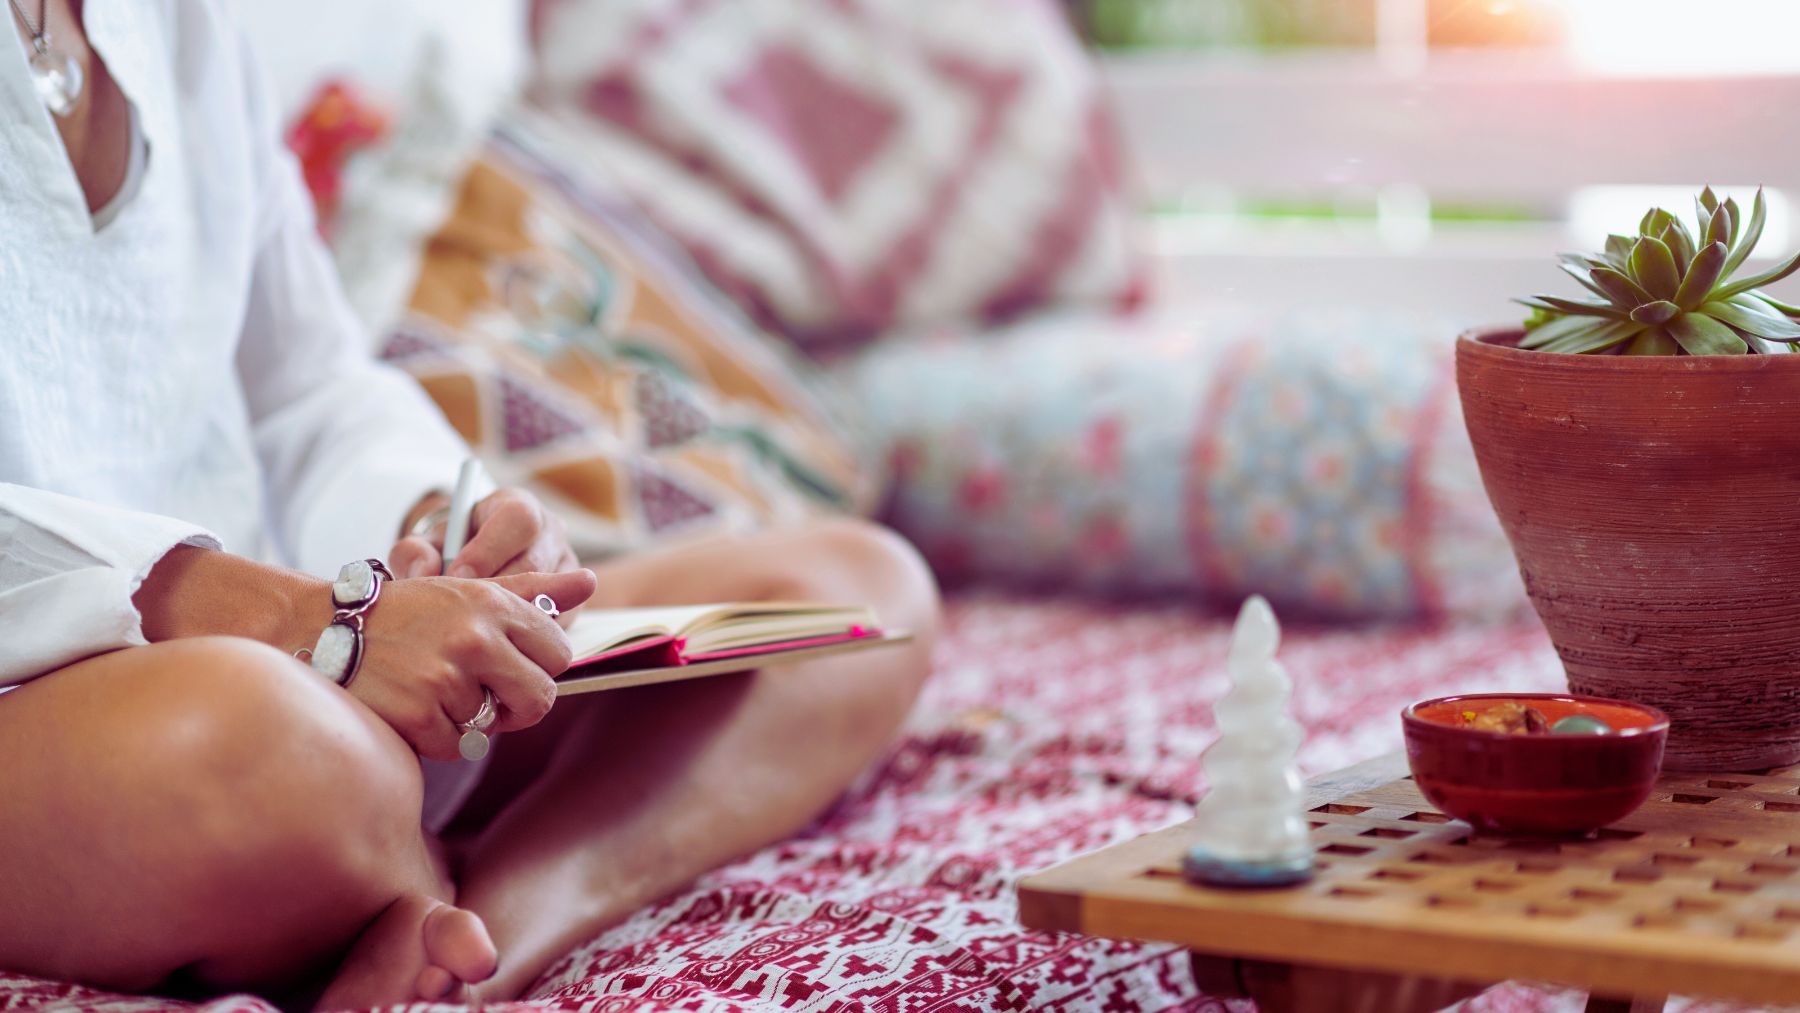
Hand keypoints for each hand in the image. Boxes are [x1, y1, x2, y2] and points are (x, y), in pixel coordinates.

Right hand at [348, 568, 597, 760]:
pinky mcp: (419, 716)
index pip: (559, 652)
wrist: (322, 630)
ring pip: (494, 725)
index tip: (514, 665)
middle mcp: (475, 638)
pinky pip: (458, 746)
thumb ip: (534, 589)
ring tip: (434, 687)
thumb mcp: (470, 589)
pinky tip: (415, 706)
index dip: (540, 665)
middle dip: (518, 703)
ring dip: (469, 717)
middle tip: (488, 694)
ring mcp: (446, 678)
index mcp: (493, 603)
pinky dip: (440, 735)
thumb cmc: (407, 611)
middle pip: (540, 697)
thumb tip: (590, 580)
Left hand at [390, 487, 584, 623]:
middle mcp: (550, 532)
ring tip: (477, 631)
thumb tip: (425, 570)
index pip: (518, 519)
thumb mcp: (426, 544)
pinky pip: (556, 625)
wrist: (474, 565)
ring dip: (510, 618)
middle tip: (464, 613)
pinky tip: (496, 643)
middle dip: (498, 592)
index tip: (456, 578)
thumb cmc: (451, 552)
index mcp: (517, 506)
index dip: (488, 550)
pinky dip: (525, 638)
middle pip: (536, 563)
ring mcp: (567, 567)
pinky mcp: (575, 602)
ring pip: (549, 597)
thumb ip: (413, 551)